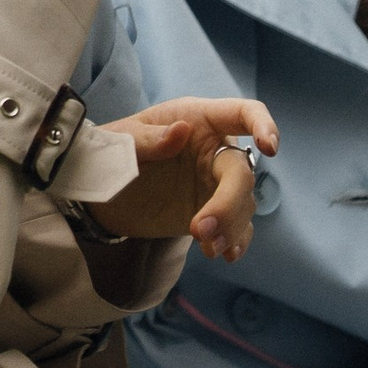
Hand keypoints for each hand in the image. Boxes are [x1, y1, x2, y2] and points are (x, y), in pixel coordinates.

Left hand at [86, 98, 279, 260]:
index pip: (242, 113)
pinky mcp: (211, 211)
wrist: (98, 191)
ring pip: (243, 203)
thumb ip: (148, 138)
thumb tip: (180, 132)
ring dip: (229, 227)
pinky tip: (224, 254)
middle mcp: (213, 149)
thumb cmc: (111, 151)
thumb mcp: (121, 141)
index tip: (269, 148)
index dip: (262, 125)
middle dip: (229, 203)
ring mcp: (214, 182)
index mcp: (197, 119)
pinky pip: (237, 226)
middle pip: (241, 172)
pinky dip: (236, 240)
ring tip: (206, 247)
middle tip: (200, 230)